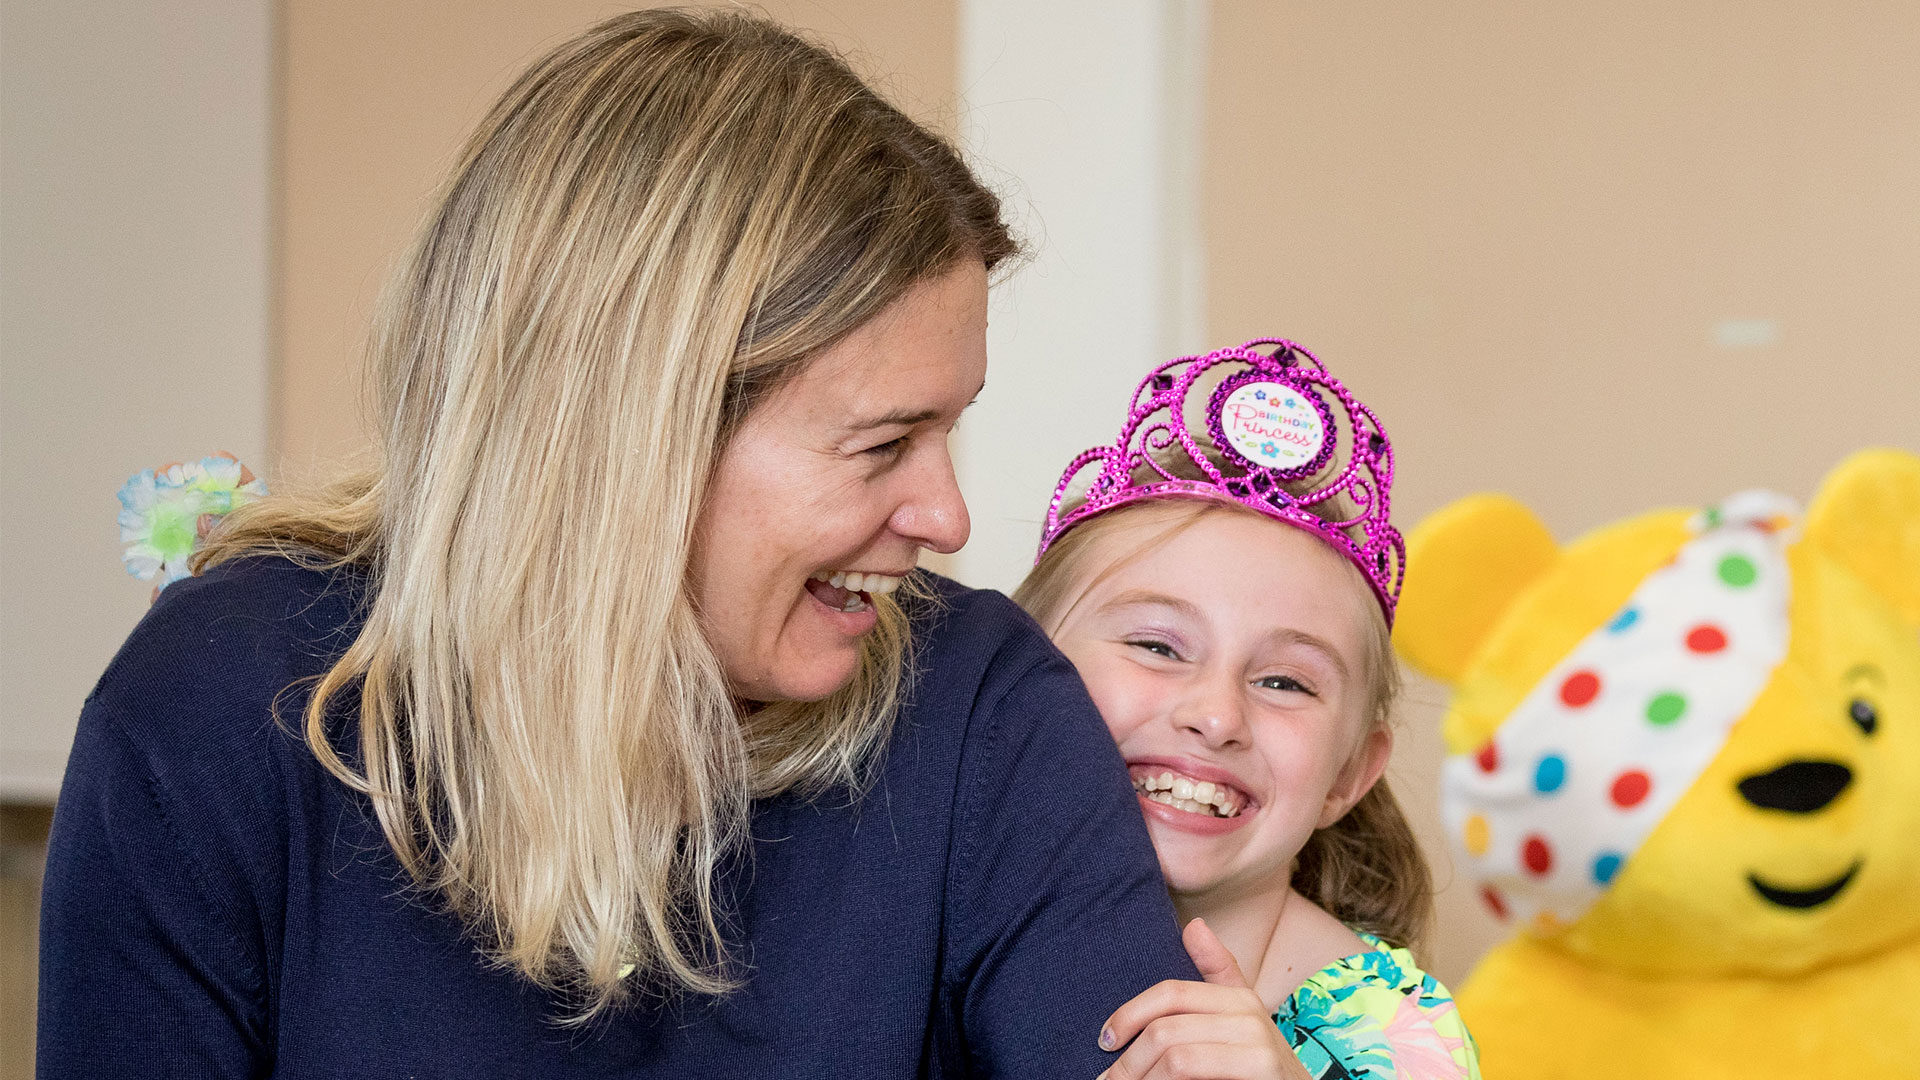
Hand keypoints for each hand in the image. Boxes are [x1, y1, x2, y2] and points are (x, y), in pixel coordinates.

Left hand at [1096, 919, 1311, 1079]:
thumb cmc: (1261, 1067)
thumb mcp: (1241, 1018)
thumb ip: (1218, 973)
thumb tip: (1195, 925)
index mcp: (1239, 997)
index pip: (1170, 994)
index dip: (1130, 1014)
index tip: (1105, 1039)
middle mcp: (1251, 1016)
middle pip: (1166, 1030)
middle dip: (1128, 1061)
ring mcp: (1259, 1048)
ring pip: (1175, 1058)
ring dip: (1140, 1079)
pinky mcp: (1264, 1073)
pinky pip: (1193, 1075)